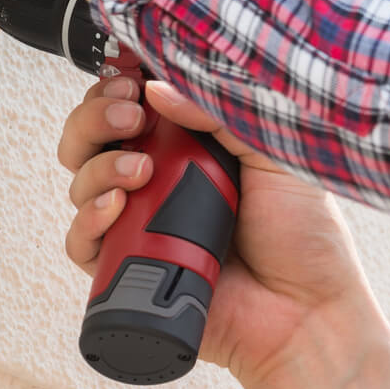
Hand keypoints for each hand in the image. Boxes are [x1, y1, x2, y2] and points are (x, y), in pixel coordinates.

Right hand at [60, 75, 389, 388]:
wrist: (307, 313)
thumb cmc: (304, 234)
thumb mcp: (273, 154)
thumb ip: (221, 113)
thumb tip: (157, 86)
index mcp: (196, 146)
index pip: (136, 105)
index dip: (118, 86)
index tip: (125, 76)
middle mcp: (162, 180)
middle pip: (97, 138)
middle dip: (96, 118)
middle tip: (125, 113)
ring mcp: (143, 225)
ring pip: (83, 183)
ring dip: (96, 164)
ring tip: (136, 168)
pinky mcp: (129, 271)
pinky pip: (82, 244)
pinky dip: (86, 220)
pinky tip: (112, 207)